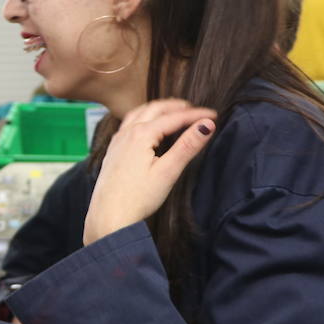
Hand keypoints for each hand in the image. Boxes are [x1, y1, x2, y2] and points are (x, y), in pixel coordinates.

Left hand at [84, 99, 216, 245]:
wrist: (109, 217)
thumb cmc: (138, 198)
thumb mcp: (168, 172)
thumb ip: (187, 146)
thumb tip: (207, 125)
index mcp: (141, 135)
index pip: (175, 118)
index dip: (196, 115)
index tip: (214, 114)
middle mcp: (127, 133)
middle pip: (155, 109)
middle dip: (177, 107)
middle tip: (196, 109)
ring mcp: (117, 141)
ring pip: (139, 113)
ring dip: (158, 109)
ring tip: (174, 111)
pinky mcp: (113, 151)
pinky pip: (128, 124)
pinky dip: (143, 117)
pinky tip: (148, 126)